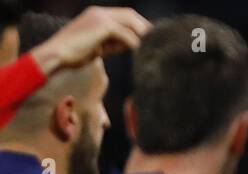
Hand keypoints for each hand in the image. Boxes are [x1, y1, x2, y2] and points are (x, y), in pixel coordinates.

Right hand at [31, 7, 150, 74]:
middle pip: (131, 15)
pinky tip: (141, 53)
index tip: (152, 39)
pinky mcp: (101, 26)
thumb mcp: (99, 46)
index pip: (126, 15)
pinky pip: (125, 34)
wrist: (56, 55)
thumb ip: (115, 42)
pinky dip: (135, 43)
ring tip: (153, 48)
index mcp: (98, 14)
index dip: (140, 25)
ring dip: (143, 35)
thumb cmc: (75, 54)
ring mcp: (100, 17)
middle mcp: (99, 12)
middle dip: (146, 28)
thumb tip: (134, 45)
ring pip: (130, 22)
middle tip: (158, 42)